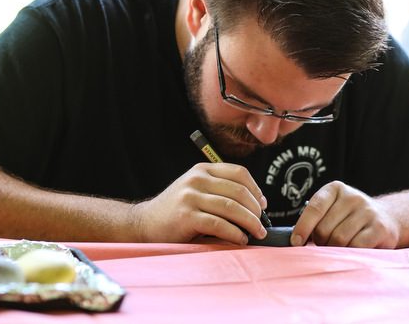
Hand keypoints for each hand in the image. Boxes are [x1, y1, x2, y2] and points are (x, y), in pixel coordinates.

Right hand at [131, 162, 267, 244]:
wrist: (145, 223)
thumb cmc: (176, 212)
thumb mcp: (196, 191)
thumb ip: (220, 192)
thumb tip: (257, 206)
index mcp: (202, 170)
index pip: (239, 173)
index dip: (256, 189)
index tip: (263, 205)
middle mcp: (196, 179)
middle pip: (239, 190)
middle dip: (256, 210)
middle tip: (262, 224)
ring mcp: (190, 196)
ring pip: (231, 207)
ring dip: (250, 222)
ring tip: (257, 233)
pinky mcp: (186, 215)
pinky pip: (219, 224)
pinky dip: (234, 233)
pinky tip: (240, 239)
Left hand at [290, 181, 398, 248]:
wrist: (388, 218)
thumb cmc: (350, 218)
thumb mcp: (333, 210)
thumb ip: (316, 219)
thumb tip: (296, 239)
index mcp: (335, 189)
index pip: (314, 208)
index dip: (302, 227)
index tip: (295, 242)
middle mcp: (352, 197)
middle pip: (324, 228)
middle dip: (320, 241)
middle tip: (325, 244)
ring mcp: (367, 211)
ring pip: (339, 239)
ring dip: (334, 249)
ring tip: (339, 247)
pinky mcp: (379, 228)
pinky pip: (356, 246)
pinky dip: (349, 253)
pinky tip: (352, 251)